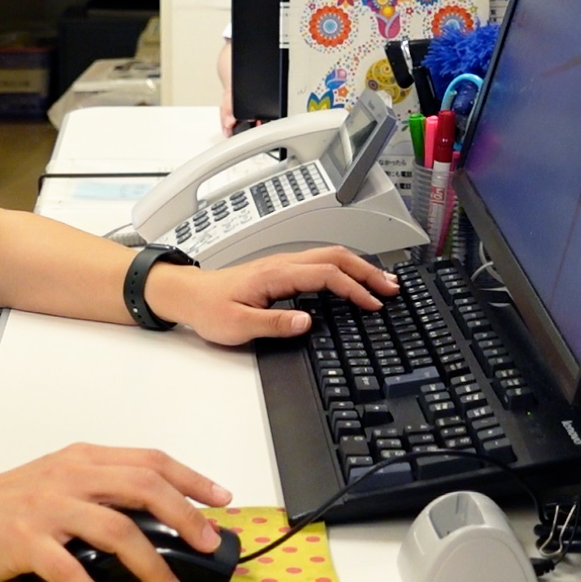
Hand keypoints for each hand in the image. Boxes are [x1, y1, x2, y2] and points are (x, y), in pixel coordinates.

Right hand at [0, 443, 232, 581]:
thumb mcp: (61, 481)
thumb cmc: (9, 502)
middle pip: (144, 487)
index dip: (192, 478)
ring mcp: (48, 507)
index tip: (221, 499)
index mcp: (84, 459)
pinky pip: (70, 570)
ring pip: (116, 529)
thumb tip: (163, 517)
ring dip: (151, 564)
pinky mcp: (26, 539)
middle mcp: (71, 476)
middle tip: (207, 544)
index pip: (150, 461)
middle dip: (186, 517)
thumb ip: (104, 490)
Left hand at [145, 246, 397, 345]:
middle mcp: (283, 263)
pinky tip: (352, 280)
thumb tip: (308, 321)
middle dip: (367, 271)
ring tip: (381, 282)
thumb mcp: (239, 325)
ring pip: (330, 256)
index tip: (373, 304)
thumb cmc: (209, 308)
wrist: (188, 295)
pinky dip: (344, 269)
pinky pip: (320, 263)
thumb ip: (275, 323)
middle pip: (335, 257)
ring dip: (358, 267)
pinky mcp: (281, 271)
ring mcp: (283, 264)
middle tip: (392, 288)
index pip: (326, 275)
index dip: (354, 289)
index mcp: (276, 274)